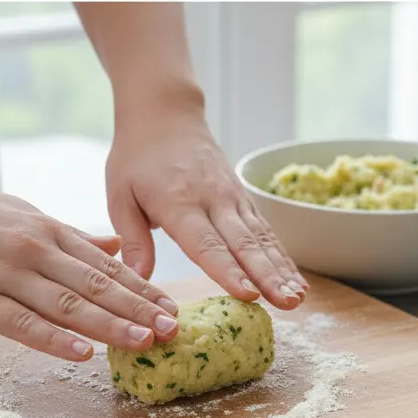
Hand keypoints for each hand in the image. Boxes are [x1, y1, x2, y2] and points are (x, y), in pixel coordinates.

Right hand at [0, 173, 179, 361]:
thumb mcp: (29, 217)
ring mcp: (5, 277)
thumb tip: (119, 245)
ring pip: (66, 305)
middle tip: (171, 329)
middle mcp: (34, 253)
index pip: (107, 266)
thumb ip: (75, 237)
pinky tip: (83, 353)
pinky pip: (21, 324)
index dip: (143, 290)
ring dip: (108, 326)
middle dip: (137, 309)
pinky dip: (53, 339)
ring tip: (143, 342)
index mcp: (51, 233)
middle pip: (95, 286)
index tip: (172, 308)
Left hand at [107, 92, 307, 310]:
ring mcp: (234, 199)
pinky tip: (297, 283)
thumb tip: (137, 280)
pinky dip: (284, 259)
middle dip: (267, 277)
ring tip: (298, 299)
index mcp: (178, 203)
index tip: (247, 295)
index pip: (207, 244)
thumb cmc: (137, 157)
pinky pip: (268, 233)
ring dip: (282, 272)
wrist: (165, 113)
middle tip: (287, 304)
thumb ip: (133, 239)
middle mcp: (213, 200)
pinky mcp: (245, 200)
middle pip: (245, 245)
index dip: (228, 271)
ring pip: (262, 240)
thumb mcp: (120, 195)